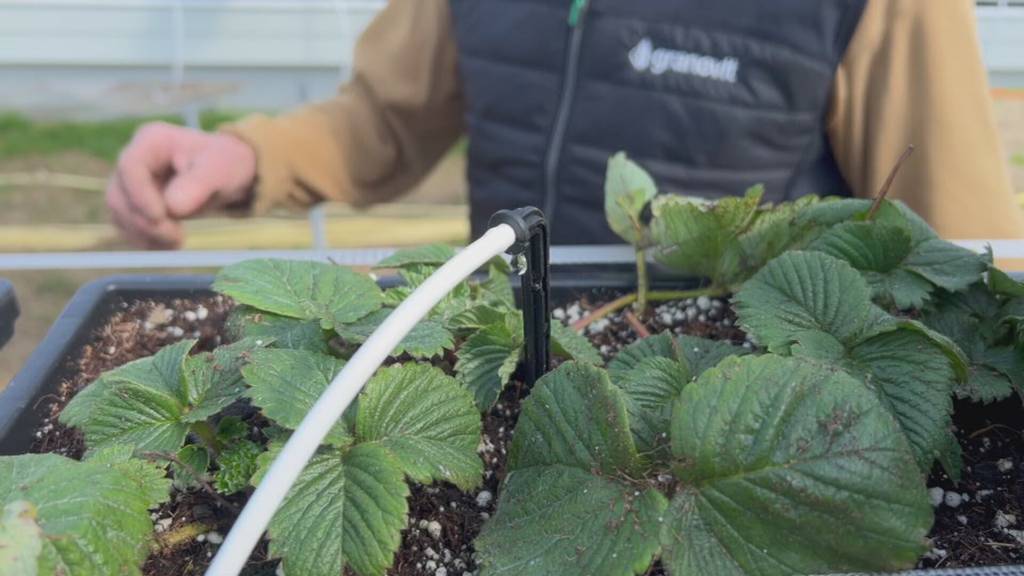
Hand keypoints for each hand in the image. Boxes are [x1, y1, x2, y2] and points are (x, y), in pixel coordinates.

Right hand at [106, 122, 256, 248]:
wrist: (226, 174)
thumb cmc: (224, 164)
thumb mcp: (220, 169)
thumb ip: (198, 184)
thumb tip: (172, 208)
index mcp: (152, 140)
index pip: (130, 166)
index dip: (140, 195)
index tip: (161, 217)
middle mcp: (135, 159)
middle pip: (119, 194)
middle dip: (144, 221)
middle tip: (177, 237)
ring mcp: (130, 183)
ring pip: (119, 214)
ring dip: (145, 234)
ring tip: (177, 242)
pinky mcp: (133, 205)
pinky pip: (128, 227)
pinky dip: (146, 240)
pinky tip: (169, 246)